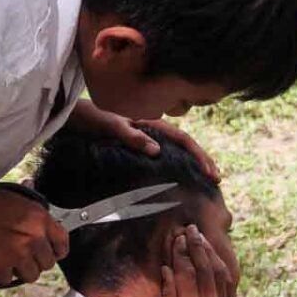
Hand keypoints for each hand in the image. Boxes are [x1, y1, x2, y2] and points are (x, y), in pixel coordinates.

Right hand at [0, 182, 68, 285]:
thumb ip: (32, 213)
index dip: (58, 251)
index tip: (52, 253)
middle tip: (22, 257)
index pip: (63, 242)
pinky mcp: (1, 266)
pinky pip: (7, 280)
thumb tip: (40, 219)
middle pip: (48, 264)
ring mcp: (18, 254)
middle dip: (36, 262)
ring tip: (8, 261)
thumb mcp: (16, 199)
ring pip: (31, 276)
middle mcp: (34, 238)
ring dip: (20, 271)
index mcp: (40, 219)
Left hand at [68, 101, 220, 181]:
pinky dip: (178, 165)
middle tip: (217, 179)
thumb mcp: (113, 127)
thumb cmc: (95, 120)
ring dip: (193, 163)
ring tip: (206, 179)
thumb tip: (157, 151)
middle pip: (187, 145)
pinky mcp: (141, 147)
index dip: (200, 156)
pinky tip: (181, 177)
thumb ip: (133, 137)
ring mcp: (149, 138)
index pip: (185, 139)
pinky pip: (166, 156)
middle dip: (203, 160)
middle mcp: (155, 130)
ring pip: (178, 151)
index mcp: (154, 124)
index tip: (210, 173)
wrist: (79, 118)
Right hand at [159, 225, 235, 296]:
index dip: (180, 251)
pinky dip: (220, 265)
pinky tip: (214, 256)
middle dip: (197, 244)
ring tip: (202, 237)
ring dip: (210, 251)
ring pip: (218, 270)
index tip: (176, 237)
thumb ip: (168, 293)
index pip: (185, 269)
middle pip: (204, 265)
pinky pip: (226, 280)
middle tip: (191, 229)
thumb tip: (167, 269)